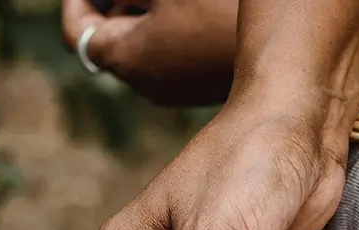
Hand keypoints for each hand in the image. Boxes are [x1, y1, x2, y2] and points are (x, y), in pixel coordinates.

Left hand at [61, 0, 235, 105]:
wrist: (282, 54)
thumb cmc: (219, 9)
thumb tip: (104, 0)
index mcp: (128, 60)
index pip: (77, 34)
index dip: (76, 0)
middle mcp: (146, 85)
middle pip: (107, 42)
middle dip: (109, 5)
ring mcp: (174, 90)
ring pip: (137, 49)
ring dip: (137, 16)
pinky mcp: (198, 88)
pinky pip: (165, 58)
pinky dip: (161, 30)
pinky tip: (186, 9)